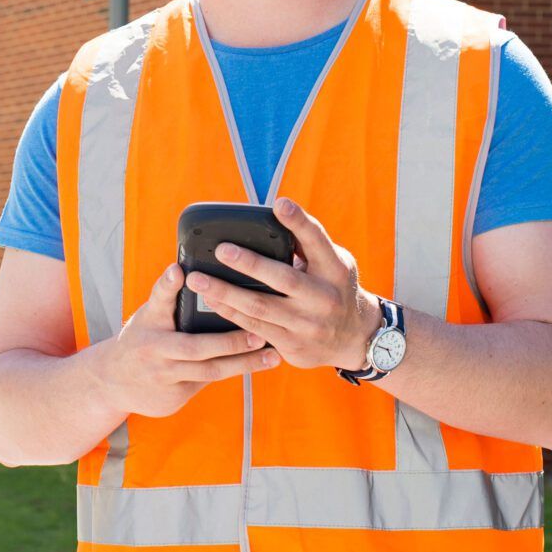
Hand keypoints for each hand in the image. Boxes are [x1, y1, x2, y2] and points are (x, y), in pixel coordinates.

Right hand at [95, 260, 281, 419]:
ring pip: (209, 370)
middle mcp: (155, 348)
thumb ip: (168, 297)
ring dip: (243, 363)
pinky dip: (234, 372)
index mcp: (149, 321)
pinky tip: (258, 367)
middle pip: (195, 346)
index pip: (158, 299)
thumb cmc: (142, 338)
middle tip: (258, 334)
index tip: (179, 271)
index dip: (168, 284)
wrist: (113, 381)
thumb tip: (186, 269)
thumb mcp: (149, 315)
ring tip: (271, 355)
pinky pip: (209, 382)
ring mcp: (164, 375)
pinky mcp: (174, 395)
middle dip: (230, 342)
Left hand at [184, 197, 381, 370]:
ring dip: (225, 293)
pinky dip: (230, 314)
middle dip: (249, 264)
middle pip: (282, 278)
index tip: (279, 204)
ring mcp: (308, 325)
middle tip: (221, 250)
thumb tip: (272, 218)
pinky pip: (254, 328)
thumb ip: (308, 245)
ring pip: (260, 307)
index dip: (298, 221)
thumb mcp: (334, 263)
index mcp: (335, 269)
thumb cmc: (334, 287)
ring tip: (197, 280)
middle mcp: (324, 297)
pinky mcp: (293, 346)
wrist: (353, 338)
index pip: (316, 240)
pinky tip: (211, 301)